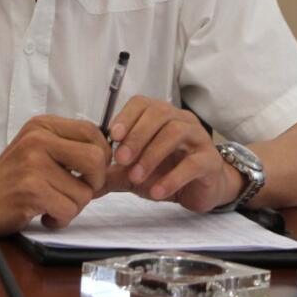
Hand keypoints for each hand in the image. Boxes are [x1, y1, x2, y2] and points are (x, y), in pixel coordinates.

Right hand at [0, 115, 111, 234]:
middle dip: (94, 183)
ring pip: (84, 191)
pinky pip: (69, 210)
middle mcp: (39, 139)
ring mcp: (34, 163)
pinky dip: (61, 219)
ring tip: (53, 204)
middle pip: (97, 158)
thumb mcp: (37, 149)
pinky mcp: (31, 189)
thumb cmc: (11, 178)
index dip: (101, 156)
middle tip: (76, 192)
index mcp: (43, 125)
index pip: (92, 132)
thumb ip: (67, 147)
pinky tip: (44, 215)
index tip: (89, 173)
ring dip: (73, 206)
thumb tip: (108, 157)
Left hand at [106, 96, 241, 212]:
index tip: (112, 136)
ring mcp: (198, 139)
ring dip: (152, 154)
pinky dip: (172, 178)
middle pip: (159, 114)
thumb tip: (86, 185)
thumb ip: (112, 175)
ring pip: (176, 132)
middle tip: (121, 160)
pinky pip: (193, 163)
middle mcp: (181, 120)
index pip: (142, 103)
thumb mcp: (134, 174)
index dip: (126, 116)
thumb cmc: (167, 172)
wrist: (201, 190)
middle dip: (136, 136)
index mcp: (162, 116)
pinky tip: (156, 192)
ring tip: (136, 177)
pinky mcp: (210, 162)